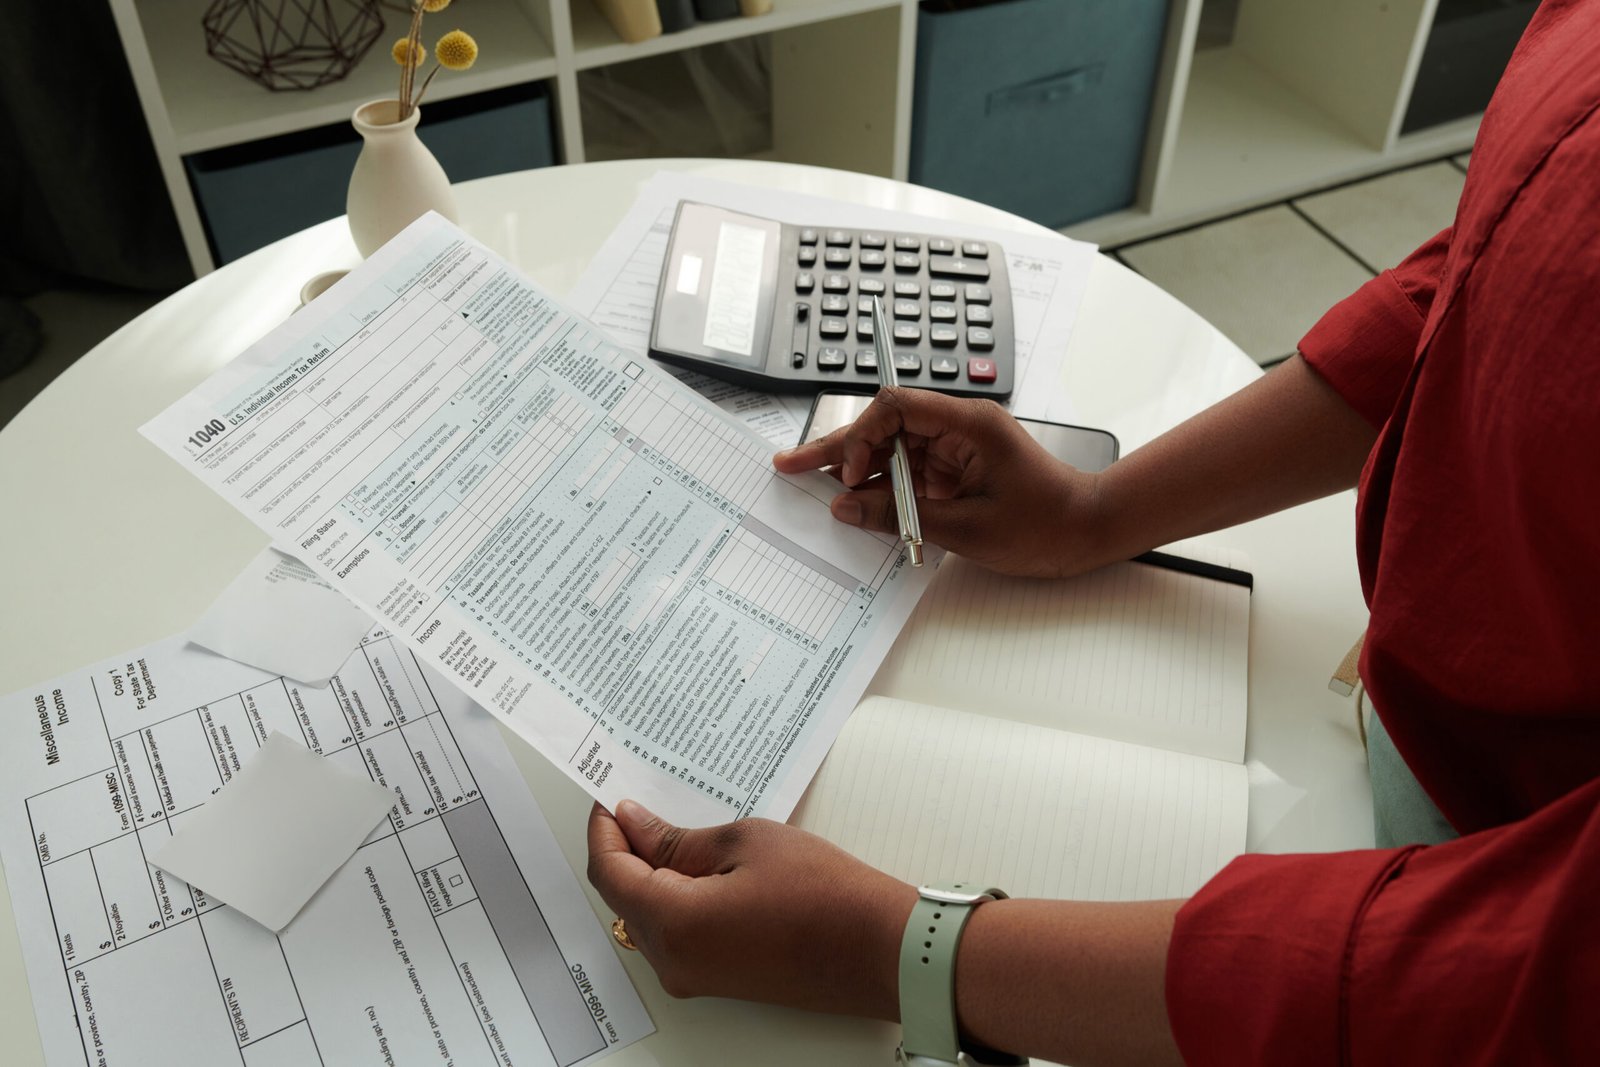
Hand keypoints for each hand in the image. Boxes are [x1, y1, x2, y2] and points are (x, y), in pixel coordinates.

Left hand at [587, 801, 915, 1017]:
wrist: (878, 948)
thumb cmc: (825, 897)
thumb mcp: (743, 843)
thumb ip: (678, 838)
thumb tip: (637, 825)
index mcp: (672, 923)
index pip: (610, 871)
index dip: (604, 829)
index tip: (610, 800)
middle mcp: (674, 961)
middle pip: (623, 896)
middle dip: (626, 848)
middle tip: (642, 805)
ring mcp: (695, 977)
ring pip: (648, 915)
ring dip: (651, 873)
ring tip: (677, 828)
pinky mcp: (717, 979)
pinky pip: (675, 934)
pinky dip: (675, 896)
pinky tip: (700, 865)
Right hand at [774, 388, 1106, 577]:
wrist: (1088, 531)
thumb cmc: (1047, 524)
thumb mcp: (968, 529)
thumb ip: (902, 516)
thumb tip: (848, 507)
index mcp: (968, 424)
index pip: (896, 407)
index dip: (861, 438)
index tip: (848, 476)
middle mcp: (958, 428)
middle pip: (883, 426)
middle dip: (836, 448)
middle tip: (790, 463)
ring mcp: (955, 449)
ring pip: (889, 451)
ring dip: (854, 471)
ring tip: (806, 482)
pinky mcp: (954, 470)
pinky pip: (906, 473)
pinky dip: (879, 489)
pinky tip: (850, 503)